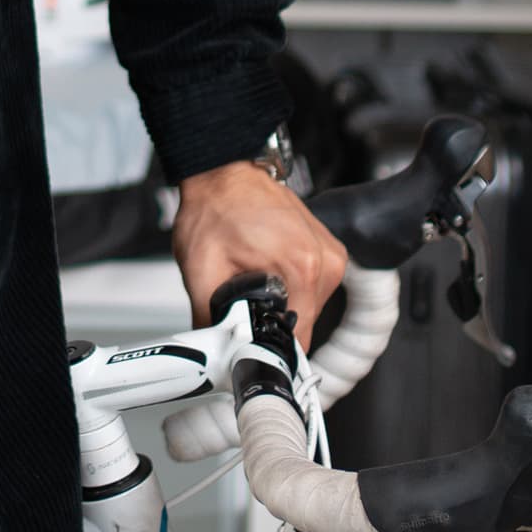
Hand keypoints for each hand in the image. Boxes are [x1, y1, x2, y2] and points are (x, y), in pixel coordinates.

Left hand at [172, 158, 347, 331]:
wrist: (224, 173)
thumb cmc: (215, 208)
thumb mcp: (200, 271)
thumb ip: (210, 322)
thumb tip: (214, 358)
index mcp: (302, 268)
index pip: (297, 340)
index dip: (267, 348)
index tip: (248, 342)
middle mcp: (325, 262)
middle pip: (302, 325)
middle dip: (269, 322)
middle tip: (240, 298)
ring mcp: (331, 256)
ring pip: (306, 309)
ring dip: (280, 304)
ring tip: (252, 275)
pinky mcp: (329, 252)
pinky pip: (311, 289)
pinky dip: (288, 287)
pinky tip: (267, 267)